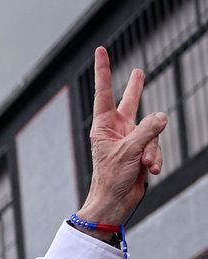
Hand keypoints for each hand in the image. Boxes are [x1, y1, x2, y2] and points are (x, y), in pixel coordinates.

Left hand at [78, 46, 167, 226]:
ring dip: (151, 150)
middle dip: (136, 89)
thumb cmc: (111, 178)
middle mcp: (117, 130)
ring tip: (144, 165)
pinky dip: (155, 158)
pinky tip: (149, 170)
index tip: (101, 51)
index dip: (104, 71)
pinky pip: (156, 147)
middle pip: (130, 103)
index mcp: (103, 126)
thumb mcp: (129, 151)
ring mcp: (131, 140)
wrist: (115, 201)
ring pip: (152, 132)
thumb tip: (162, 116)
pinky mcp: (142, 151)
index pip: (104, 92)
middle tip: (138, 72)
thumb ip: (147, 131)